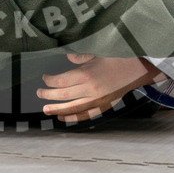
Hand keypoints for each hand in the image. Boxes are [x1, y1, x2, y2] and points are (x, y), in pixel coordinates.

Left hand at [37, 53, 155, 122]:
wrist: (134, 71)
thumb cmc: (114, 60)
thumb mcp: (96, 54)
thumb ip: (80, 57)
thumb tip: (67, 58)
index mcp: (87, 74)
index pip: (62, 81)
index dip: (50, 81)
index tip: (44, 78)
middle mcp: (90, 89)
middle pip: (64, 95)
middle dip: (48, 95)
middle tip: (39, 93)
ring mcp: (97, 100)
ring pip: (72, 108)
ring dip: (57, 109)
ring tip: (46, 110)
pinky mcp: (103, 106)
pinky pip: (86, 115)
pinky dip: (73, 118)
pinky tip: (63, 117)